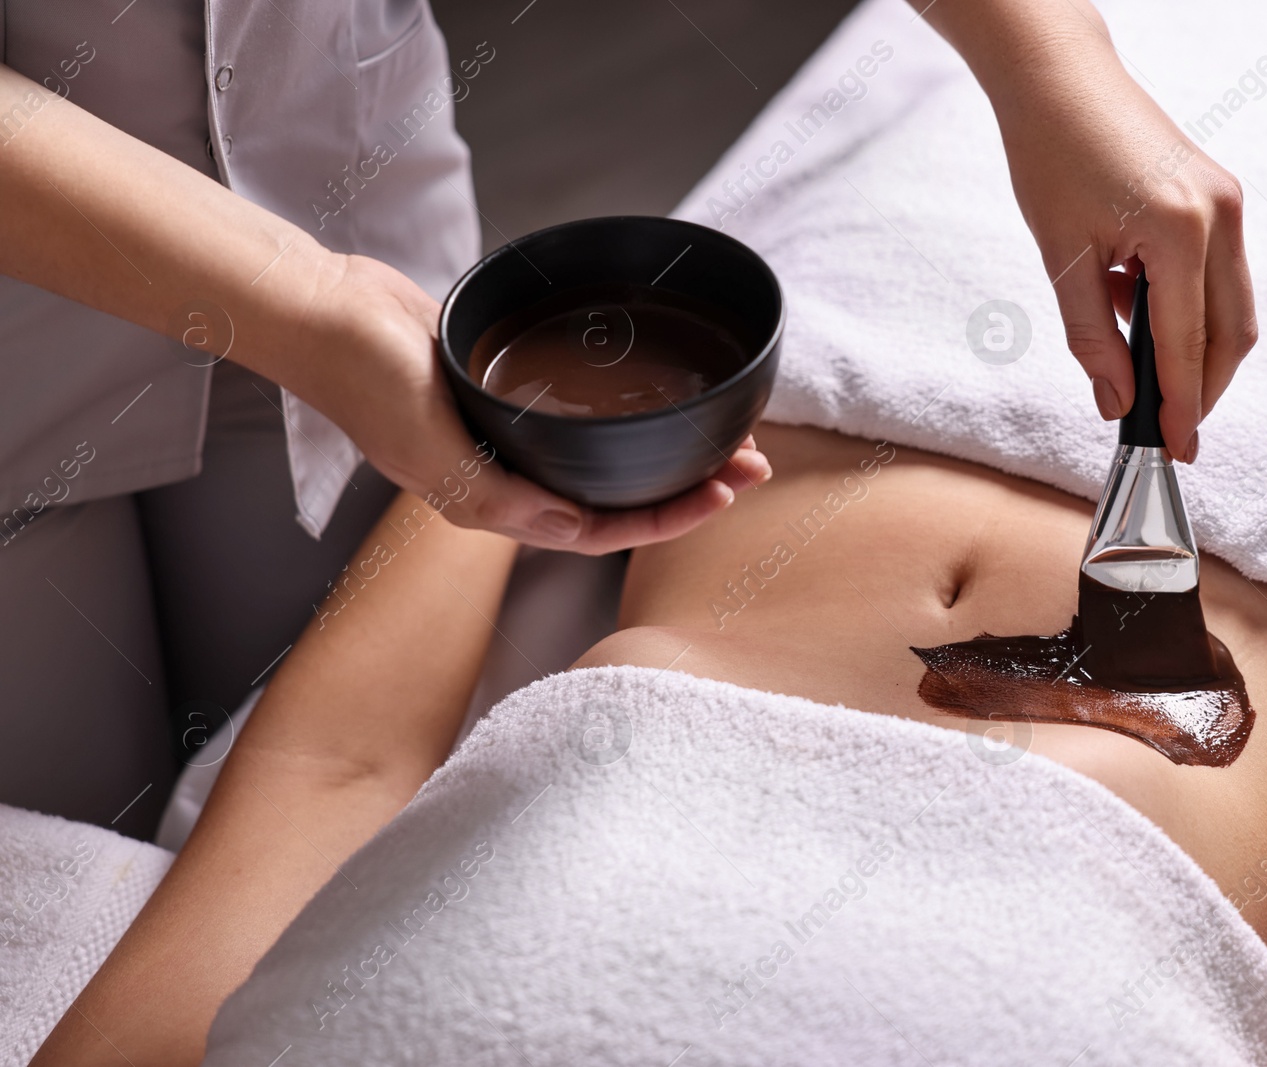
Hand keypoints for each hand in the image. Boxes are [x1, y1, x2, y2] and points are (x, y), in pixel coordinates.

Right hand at [285, 254, 770, 551]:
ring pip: (608, 457)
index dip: (671, 518)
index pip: (604, 529)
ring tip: (726, 434)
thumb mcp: (431, 449)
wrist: (327, 313)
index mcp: (496, 504)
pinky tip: (659, 398)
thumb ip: (498, 497)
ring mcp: (510, 435)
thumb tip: (574, 530)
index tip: (726, 492)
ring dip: (668, 451)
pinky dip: (627, 413)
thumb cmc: (366, 381)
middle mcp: (510, 475)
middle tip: (752, 463)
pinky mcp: (509, 391)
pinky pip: (581, 414)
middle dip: (689, 487)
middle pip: (618, 495)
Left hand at [923, 1, 1257, 462]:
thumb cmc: (1050, 156)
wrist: (1060, 80)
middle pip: (1232, 333)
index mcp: (1178, 230)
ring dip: (1200, 353)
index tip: (1177, 450)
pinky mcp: (1220, 196)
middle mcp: (1219, 215)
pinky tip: (1145, 325)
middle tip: (1173, 432)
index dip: (1183, 405)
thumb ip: (1092, 337)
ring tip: (1154, 386)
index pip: (1187, 344)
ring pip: (1232, 307)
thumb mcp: (1062, 257)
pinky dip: (1191, 312)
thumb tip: (1117, 402)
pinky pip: (1219, 275)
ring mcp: (1227, 202)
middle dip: (1205, 389)